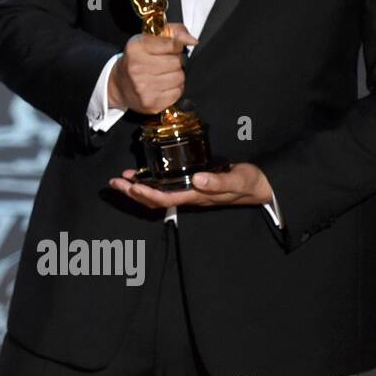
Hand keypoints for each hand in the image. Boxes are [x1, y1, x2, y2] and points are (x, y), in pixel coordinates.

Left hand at [107, 162, 273, 208]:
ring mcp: (189, 193)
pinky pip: (165, 188)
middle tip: (114, 182)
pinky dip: (149, 183)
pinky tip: (141, 176)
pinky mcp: (191, 186)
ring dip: (137, 189)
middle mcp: (190, 197)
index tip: (131, 186)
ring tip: (121, 180)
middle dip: (133, 192)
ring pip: (157, 195)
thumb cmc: (249, 182)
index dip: (147, 194)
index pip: (166, 198)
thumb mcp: (238, 180)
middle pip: (155, 200)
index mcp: (197, 196)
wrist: (261, 187)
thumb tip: (198, 180)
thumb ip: (219, 182)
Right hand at [108, 23, 197, 113]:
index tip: (172, 48)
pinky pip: (177, 93)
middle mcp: (137, 68)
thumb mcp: (150, 38)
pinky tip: (163, 86)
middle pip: (177, 62)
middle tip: (164, 63)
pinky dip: (174, 89)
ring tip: (163, 75)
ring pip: (179, 78)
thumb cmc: (138, 59)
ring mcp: (143, 87)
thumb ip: (174, 32)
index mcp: (136, 48)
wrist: (119, 85)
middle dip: (175, 62)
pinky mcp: (151, 103)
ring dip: (176, 76)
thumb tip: (193, 41)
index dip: (176, 46)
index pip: (173, 44)